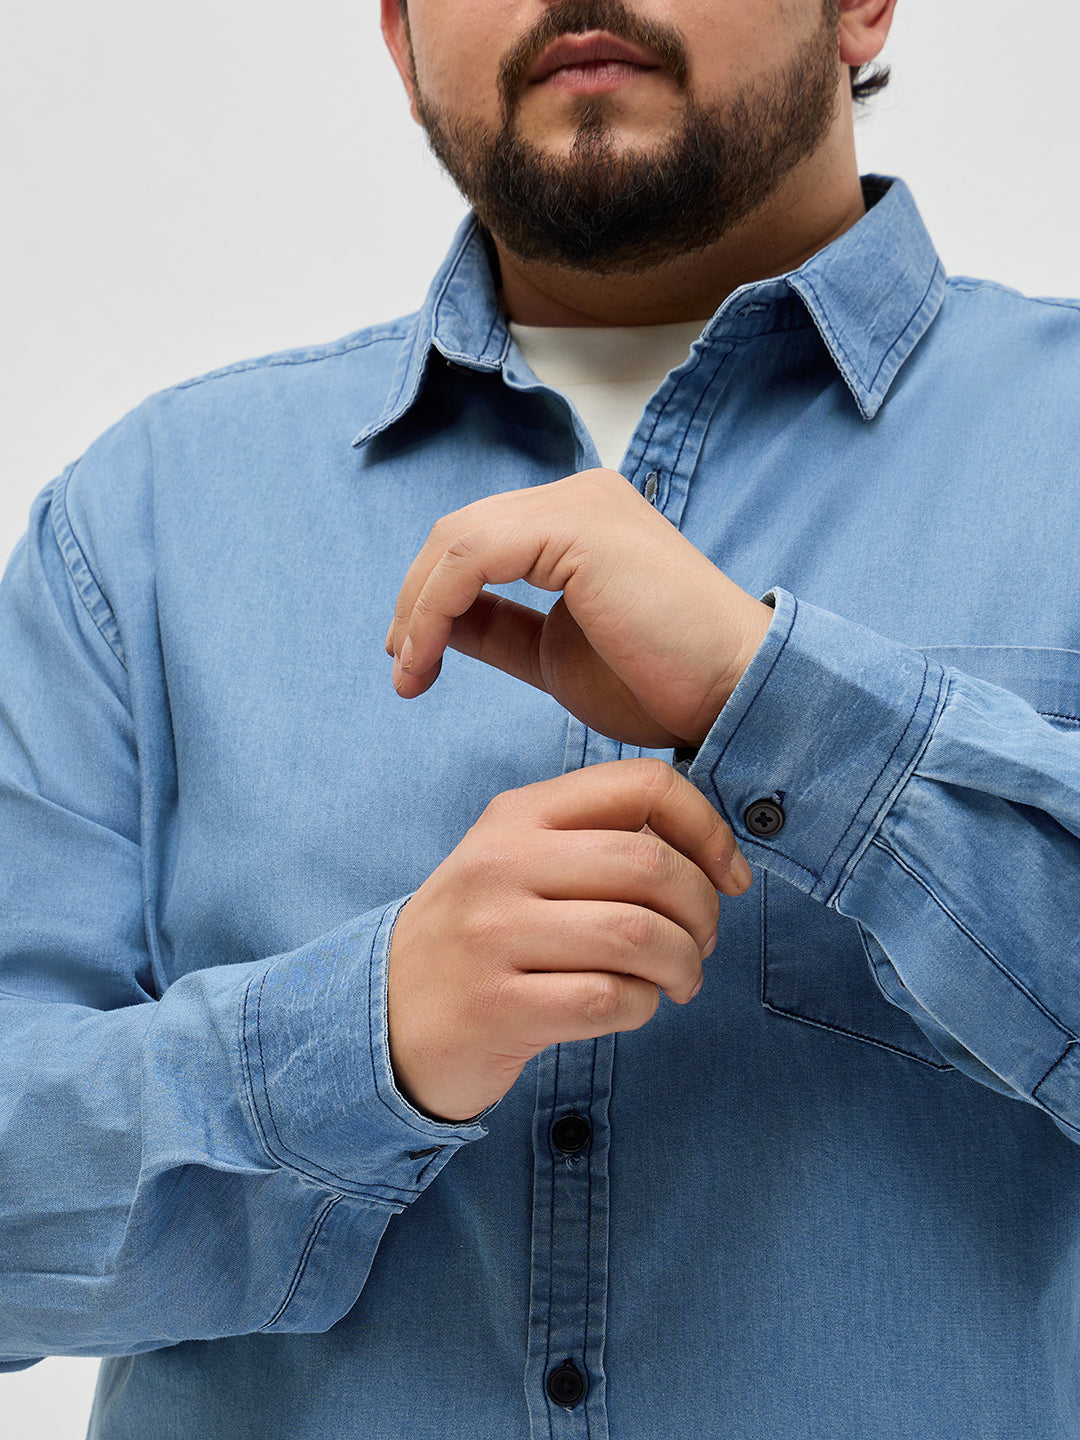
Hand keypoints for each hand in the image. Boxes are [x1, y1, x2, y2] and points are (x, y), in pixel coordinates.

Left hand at [386, 469, 772, 747]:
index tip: (410, 663)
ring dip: (416, 609)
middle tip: (402, 667)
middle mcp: (579, 497)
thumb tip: (437, 622)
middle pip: (458, 533)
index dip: (430, 598)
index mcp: (579, 521)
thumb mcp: (555, 654)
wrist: (734, 692)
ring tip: (409, 671)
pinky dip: (434, 609)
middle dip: (414, 601)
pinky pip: (472, 556)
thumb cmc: (663, 684)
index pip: (478, 541)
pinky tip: (426, 660)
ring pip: (456, 540)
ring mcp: (579, 503)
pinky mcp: (577, 526)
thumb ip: (500, 629)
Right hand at [387, 758, 751, 1122]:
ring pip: (639, 936)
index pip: (642, 784)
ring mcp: (493, 934)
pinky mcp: (496, 1007)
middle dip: (703, 910)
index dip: (709, 828)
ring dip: (684, 966)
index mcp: (517, 815)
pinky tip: (632, 1007)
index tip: (730, 875)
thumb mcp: (517, 862)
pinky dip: (643, 1008)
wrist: (385, 1014)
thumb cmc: (481, 936)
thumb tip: (711, 848)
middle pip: (650, 863)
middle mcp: (502, 862)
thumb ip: (595, 841)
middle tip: (703, 941)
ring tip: (679, 981)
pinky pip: (609, 1000)